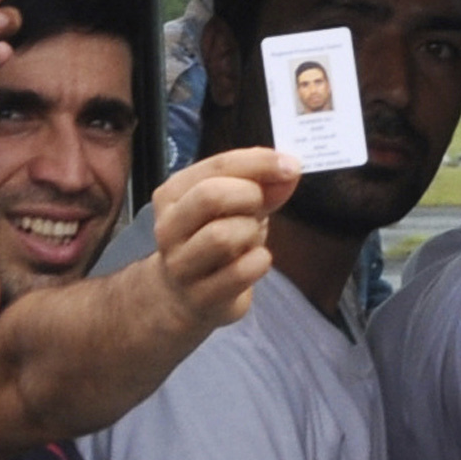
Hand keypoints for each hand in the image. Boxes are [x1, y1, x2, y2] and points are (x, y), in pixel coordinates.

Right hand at [147, 147, 300, 338]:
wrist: (183, 297)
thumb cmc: (214, 238)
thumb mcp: (235, 205)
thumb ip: (262, 185)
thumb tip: (290, 169)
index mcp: (173, 194)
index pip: (217, 166)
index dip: (260, 163)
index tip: (291, 165)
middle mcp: (169, 228)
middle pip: (211, 196)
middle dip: (249, 196)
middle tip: (259, 206)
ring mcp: (180, 265)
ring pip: (223, 235)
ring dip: (251, 232)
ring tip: (249, 238)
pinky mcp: (200, 296)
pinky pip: (241, 271)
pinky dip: (259, 262)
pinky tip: (252, 262)